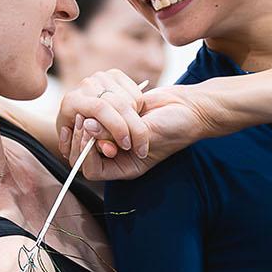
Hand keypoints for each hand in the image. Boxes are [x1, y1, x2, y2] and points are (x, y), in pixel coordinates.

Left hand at [56, 72, 215, 180]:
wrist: (188, 107)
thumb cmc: (175, 129)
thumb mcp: (147, 135)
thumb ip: (117, 133)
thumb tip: (88, 125)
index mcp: (123, 167)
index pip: (91, 170)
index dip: (86, 154)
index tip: (90, 135)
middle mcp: (116, 153)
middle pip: (83, 150)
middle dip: (83, 135)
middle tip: (88, 118)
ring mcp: (114, 134)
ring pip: (88, 129)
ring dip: (96, 117)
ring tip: (109, 108)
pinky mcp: (115, 115)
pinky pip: (98, 111)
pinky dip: (104, 104)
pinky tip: (118, 100)